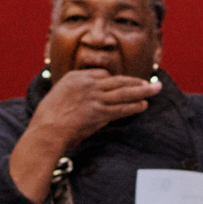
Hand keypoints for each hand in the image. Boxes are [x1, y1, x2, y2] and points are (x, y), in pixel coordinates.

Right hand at [14, 69, 158, 191]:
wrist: (47, 128)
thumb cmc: (49, 117)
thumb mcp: (60, 96)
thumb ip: (78, 94)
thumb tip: (93, 101)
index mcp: (76, 76)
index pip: (103, 75)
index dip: (116, 81)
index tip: (126, 84)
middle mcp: (87, 84)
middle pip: (118, 80)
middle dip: (137, 81)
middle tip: (151, 81)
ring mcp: (95, 97)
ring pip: (124, 92)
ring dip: (142, 91)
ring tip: (156, 89)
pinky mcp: (100, 112)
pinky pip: (121, 108)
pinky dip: (134, 106)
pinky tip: (144, 104)